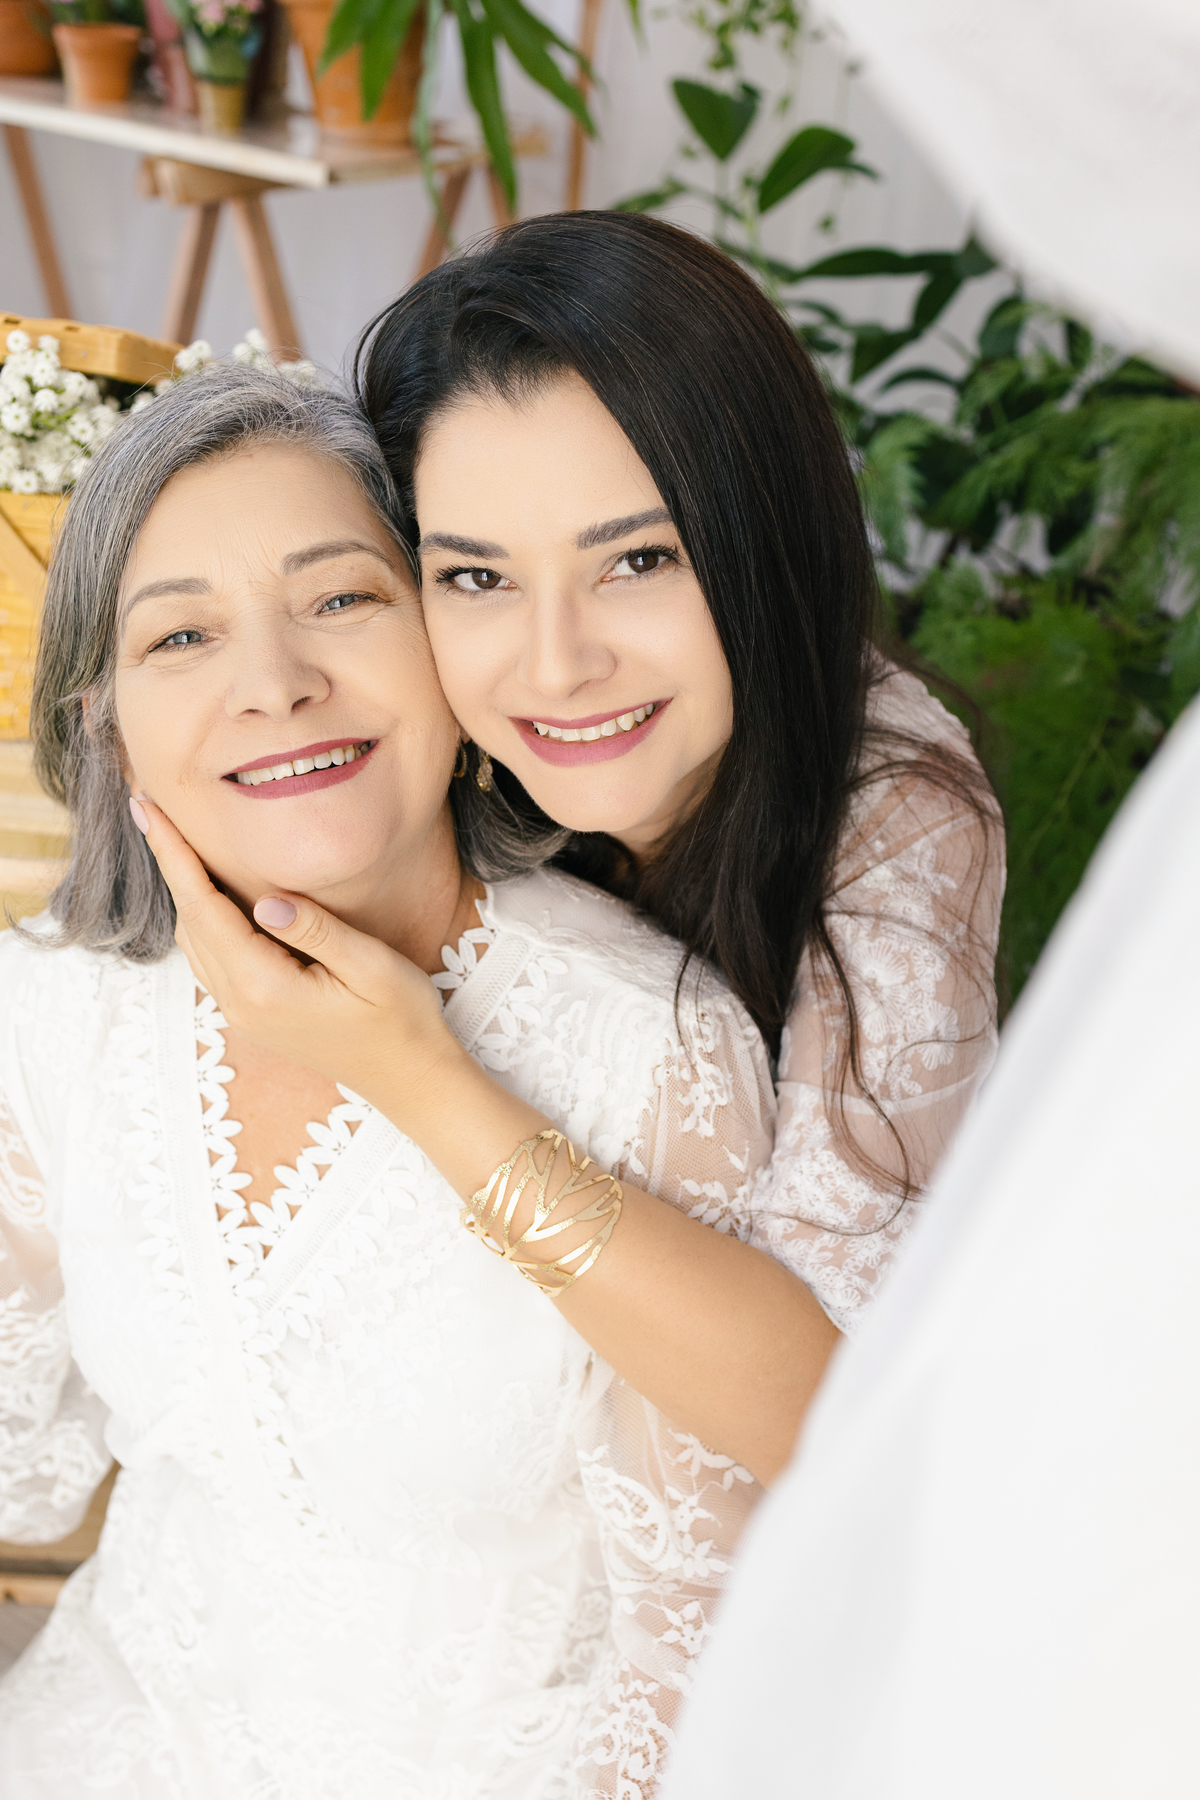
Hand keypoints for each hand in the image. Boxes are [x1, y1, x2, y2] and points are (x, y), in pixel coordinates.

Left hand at [131, 795, 460, 1109]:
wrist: (411, 1079)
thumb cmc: (403, 1020)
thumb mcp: (373, 968)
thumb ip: (318, 931)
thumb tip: (266, 898)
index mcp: (266, 987)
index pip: (205, 908)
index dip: (175, 856)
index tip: (148, 810)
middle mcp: (241, 1003)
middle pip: (190, 920)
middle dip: (169, 862)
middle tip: (151, 808)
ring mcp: (243, 1013)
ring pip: (196, 939)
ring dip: (182, 888)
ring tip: (172, 839)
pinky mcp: (254, 1013)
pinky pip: (212, 956)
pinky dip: (201, 915)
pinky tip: (208, 888)